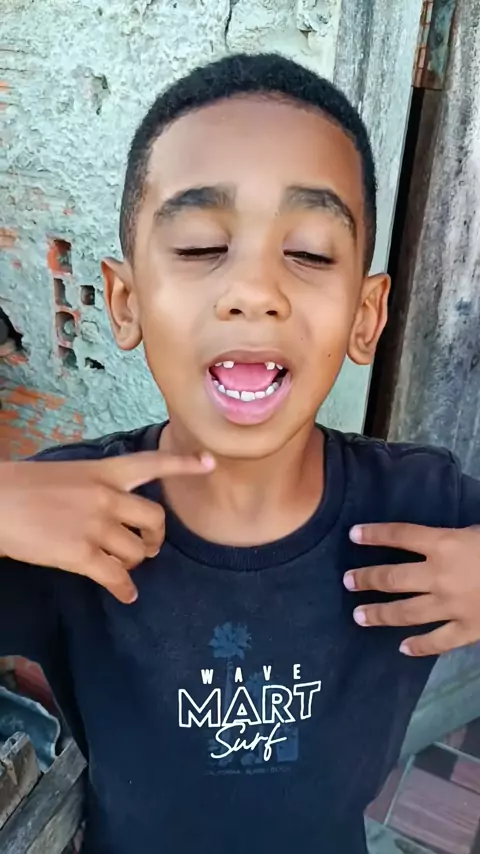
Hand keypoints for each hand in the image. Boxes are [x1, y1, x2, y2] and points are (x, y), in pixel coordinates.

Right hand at [0, 451, 214, 603]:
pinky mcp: (81, 555)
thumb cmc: (26, 485)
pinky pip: (116, 576)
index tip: (210, 462)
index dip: (184, 464)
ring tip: (124, 565)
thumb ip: (98, 486)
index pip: (152, 464)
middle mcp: (107, 497)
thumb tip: (114, 506)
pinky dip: (125, 589)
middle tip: (149, 546)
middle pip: (154, 519)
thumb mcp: (70, 473)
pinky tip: (126, 595)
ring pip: (136, 551)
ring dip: (134, 562)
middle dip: (156, 537)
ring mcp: (96, 527)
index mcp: (104, 471)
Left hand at [343, 523, 479, 656]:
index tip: (354, 535)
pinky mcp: (469, 630)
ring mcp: (452, 606)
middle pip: (393, 578)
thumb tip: (434, 543)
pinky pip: (439, 642)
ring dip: (380, 614)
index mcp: (445, 544)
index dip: (374, 534)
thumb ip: (451, 539)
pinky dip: (420, 647)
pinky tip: (404, 649)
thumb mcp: (475, 532)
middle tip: (347, 581)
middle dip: (367, 579)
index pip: (401, 534)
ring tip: (358, 616)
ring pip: (407, 613)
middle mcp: (439, 576)